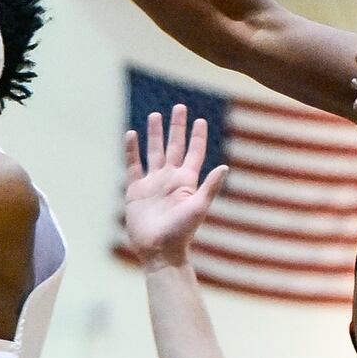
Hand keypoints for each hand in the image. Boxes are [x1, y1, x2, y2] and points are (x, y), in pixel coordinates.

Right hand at [122, 105, 228, 267]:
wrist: (158, 250)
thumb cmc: (181, 232)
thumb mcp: (198, 208)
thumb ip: (209, 187)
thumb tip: (225, 167)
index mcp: (186, 181)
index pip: (194, 153)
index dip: (197, 137)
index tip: (200, 120)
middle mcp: (170, 178)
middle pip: (174, 146)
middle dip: (177, 127)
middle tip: (179, 107)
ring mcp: (153, 183)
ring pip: (154, 152)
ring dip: (155, 134)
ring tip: (155, 115)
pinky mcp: (136, 190)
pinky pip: (133, 165)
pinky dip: (132, 150)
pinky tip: (131, 134)